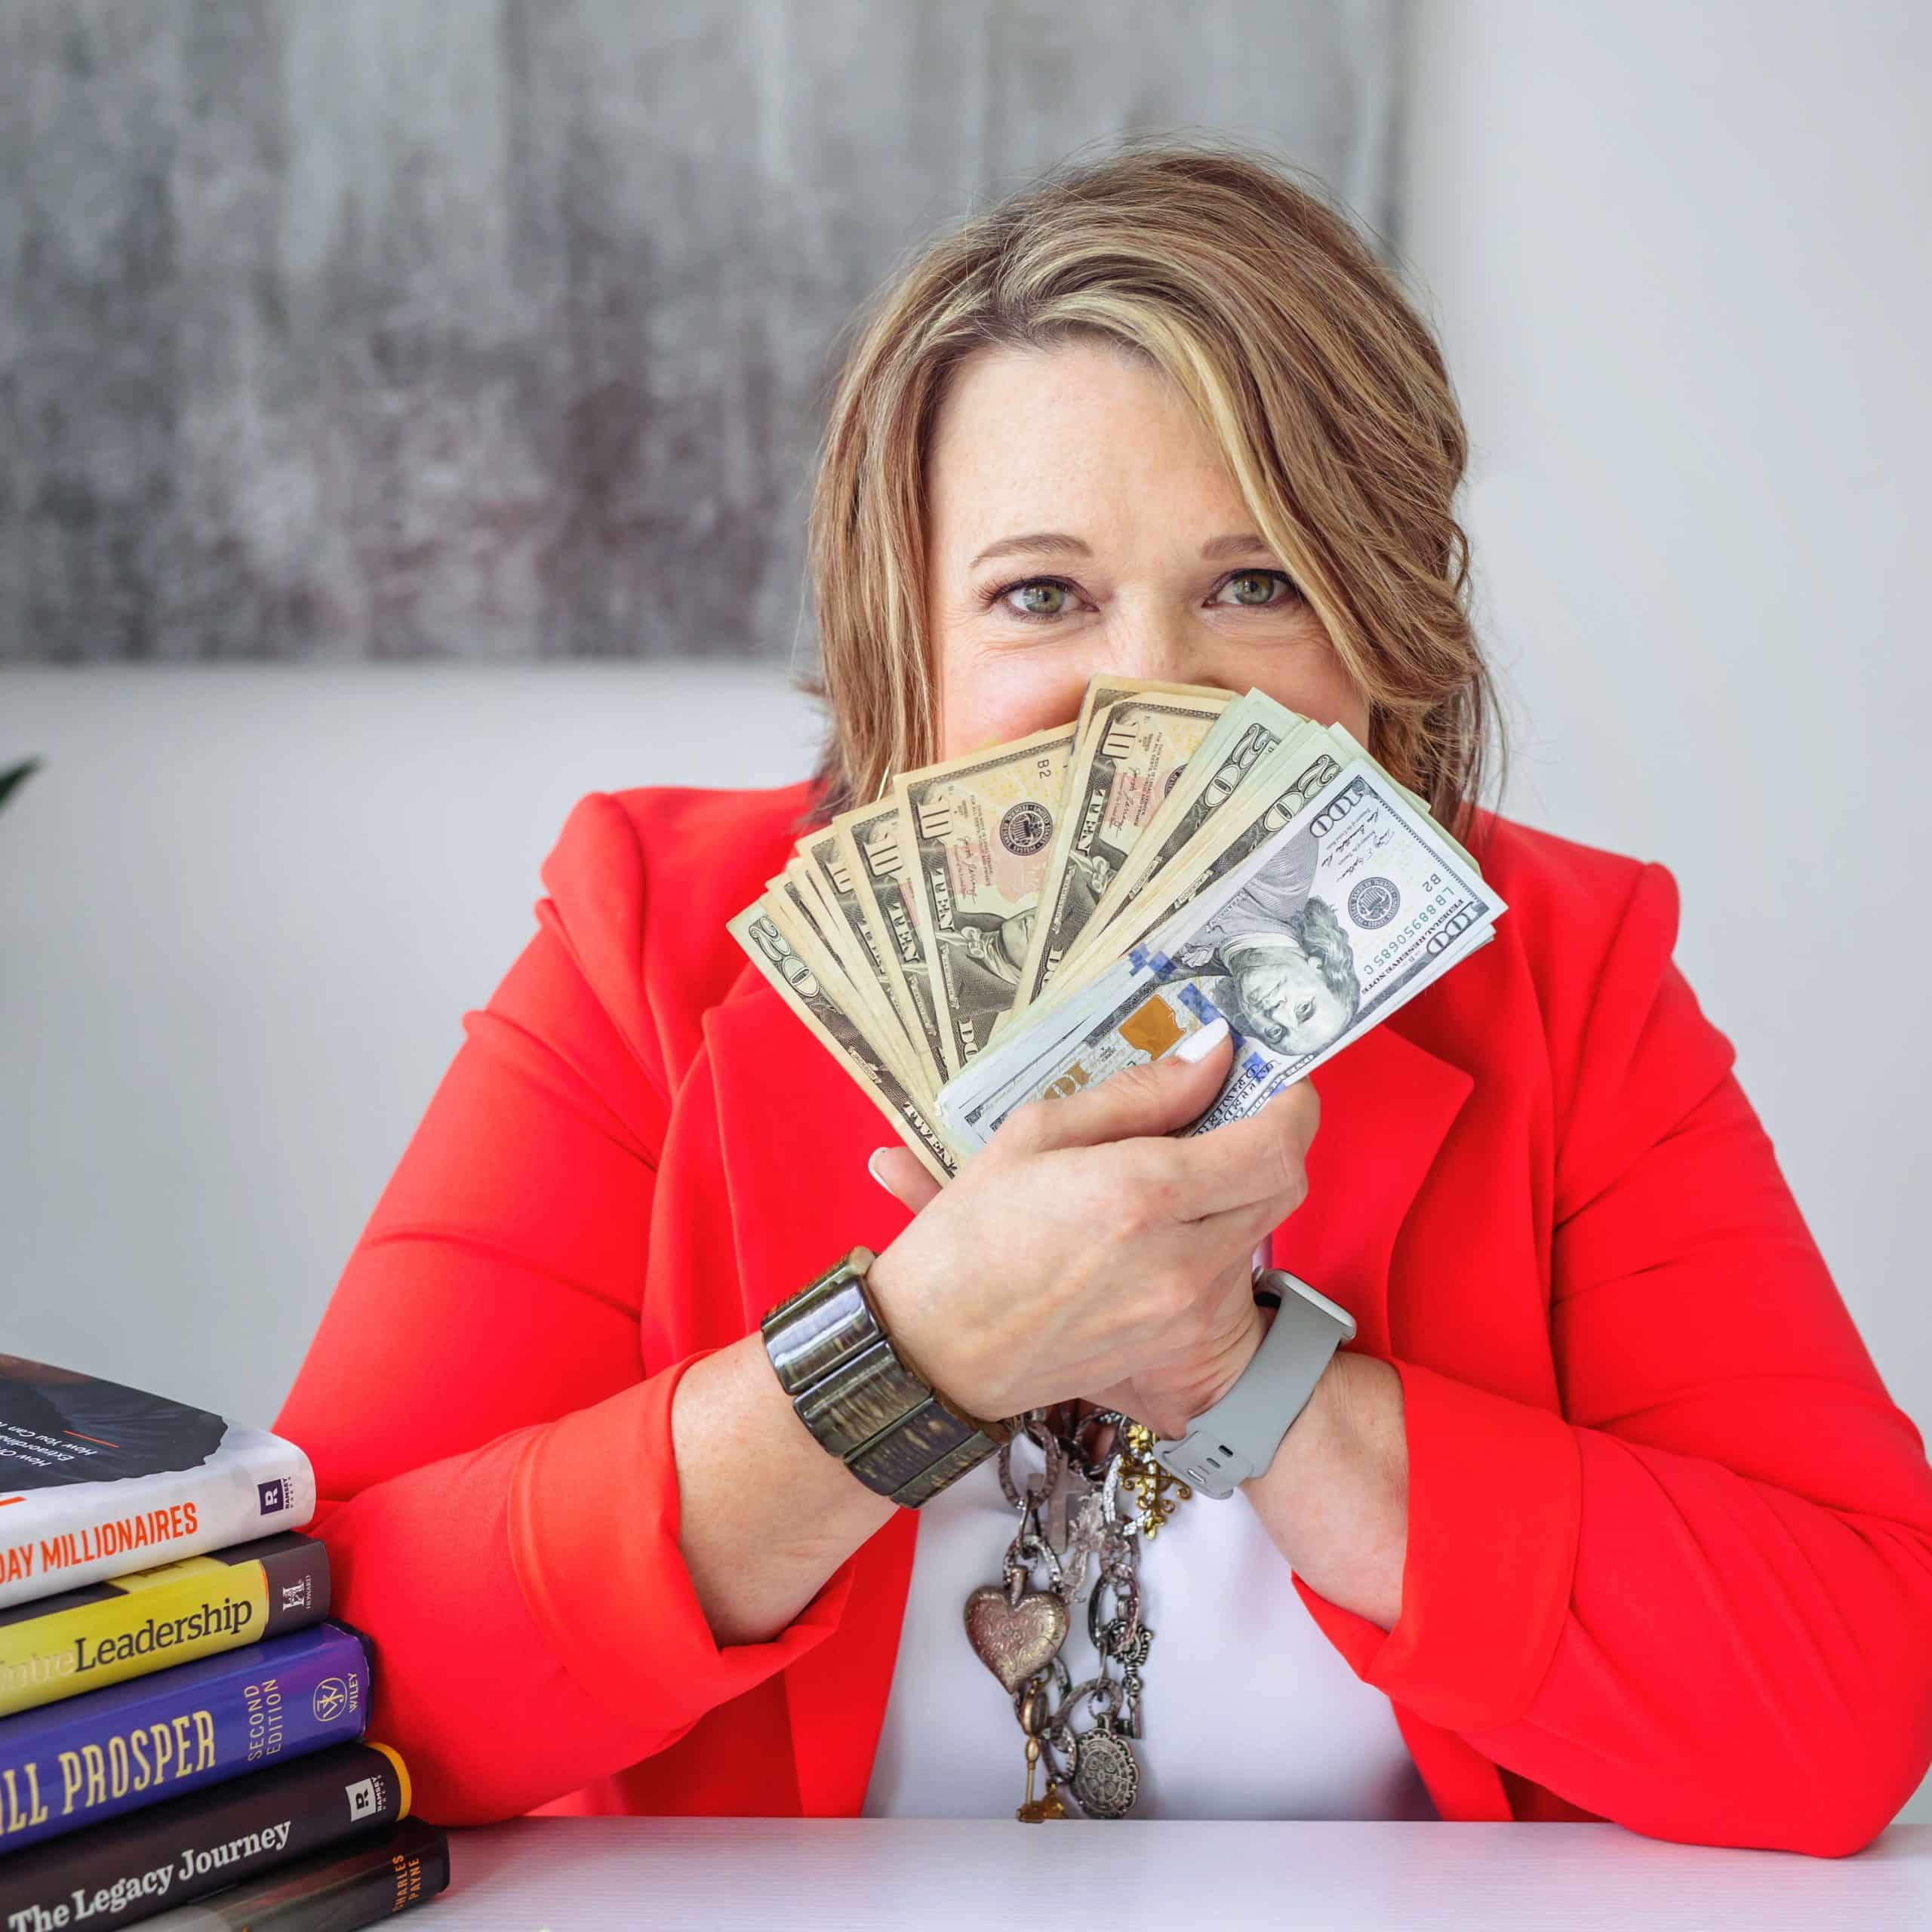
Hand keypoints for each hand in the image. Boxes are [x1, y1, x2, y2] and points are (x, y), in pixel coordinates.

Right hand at [865, 1020, 1320, 1441]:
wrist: (936, 1354)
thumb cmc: (968, 1236)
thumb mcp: (1034, 1135)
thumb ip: (1138, 1095)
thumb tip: (1212, 1057)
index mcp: (1143, 1192)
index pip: (1276, 1143)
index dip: (1290, 1102)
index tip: (1271, 1078)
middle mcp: (1182, 1255)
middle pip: (1286, 1183)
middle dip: (1274, 1138)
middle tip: (1232, 1111)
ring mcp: (1186, 1307)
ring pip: (1260, 1227)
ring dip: (1242, 1186)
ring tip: (1183, 1166)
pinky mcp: (1179, 1339)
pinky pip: (1227, 1271)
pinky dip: (1212, 1234)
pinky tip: (1156, 1223)